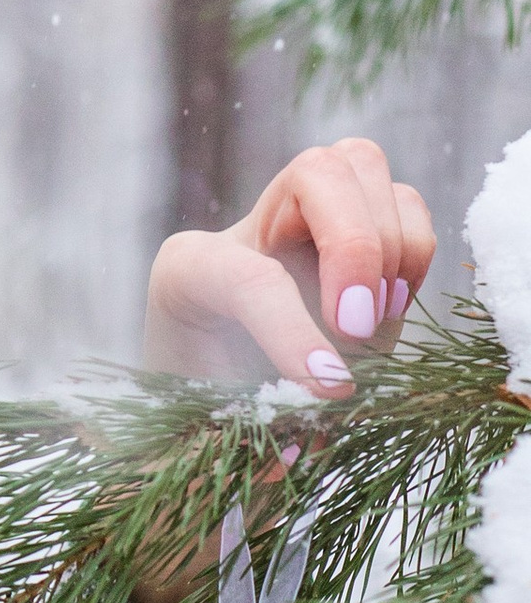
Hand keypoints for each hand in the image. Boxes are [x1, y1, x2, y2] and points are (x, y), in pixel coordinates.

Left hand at [143, 138, 435, 401]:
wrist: (222, 412)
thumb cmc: (218, 423)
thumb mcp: (218, 432)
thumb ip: (261, 426)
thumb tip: (320, 416)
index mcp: (189, 269)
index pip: (249, 276)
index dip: (294, 331)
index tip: (330, 386)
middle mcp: (246, 225)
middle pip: (319, 171)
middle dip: (358, 248)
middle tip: (358, 332)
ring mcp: (303, 212)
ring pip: (367, 170)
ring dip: (391, 256)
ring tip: (370, 329)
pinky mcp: (354, 225)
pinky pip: (406, 205)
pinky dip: (412, 257)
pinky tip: (385, 311)